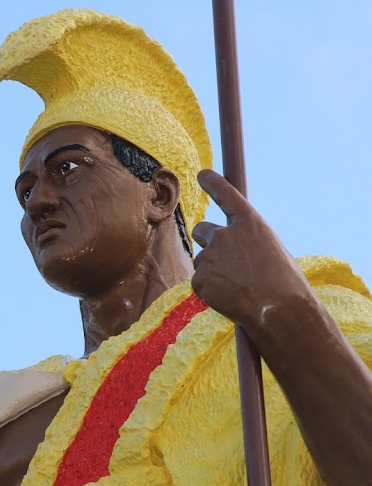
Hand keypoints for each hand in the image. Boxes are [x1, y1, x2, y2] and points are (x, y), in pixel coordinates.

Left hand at [191, 170, 312, 328]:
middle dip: (209, 241)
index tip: (202, 174)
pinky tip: (229, 298)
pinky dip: (210, 290)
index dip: (213, 183)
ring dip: (212, 269)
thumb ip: (251, 242)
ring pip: (202, 259)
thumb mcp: (275, 252)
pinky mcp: (199, 278)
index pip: (226, 195)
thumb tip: (239, 247)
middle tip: (223, 260)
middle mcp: (225, 234)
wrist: (278, 311)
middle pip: (202, 230)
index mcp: (250, 224)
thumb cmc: (285, 284)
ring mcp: (209, 256)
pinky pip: (200, 281)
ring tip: (237, 286)